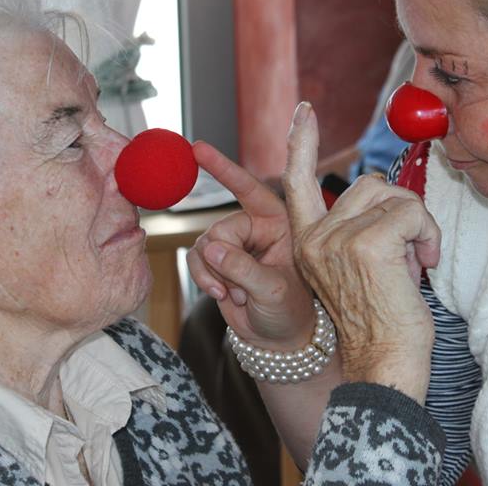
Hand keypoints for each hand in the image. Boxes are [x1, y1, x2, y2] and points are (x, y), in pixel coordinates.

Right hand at [187, 141, 315, 349]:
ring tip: (239, 294)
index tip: (198, 148)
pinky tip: (223, 296)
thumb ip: (244, 268)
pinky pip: (196, 260)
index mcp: (281, 222)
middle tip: (240, 287)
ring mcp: (235, 244)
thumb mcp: (274, 290)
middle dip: (224, 261)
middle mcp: (256, 227)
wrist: (279, 339)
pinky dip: (204, 280)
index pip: (250, 189)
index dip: (224, 168)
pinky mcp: (218, 261)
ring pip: (205, 246)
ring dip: (216, 275)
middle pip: (220, 228)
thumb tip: (211, 249)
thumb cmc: (291, 312)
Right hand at [282, 102, 437, 400]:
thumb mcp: (360, 271)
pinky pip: (411, 212)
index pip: (296, 181)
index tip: (305, 111)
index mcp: (308, 244)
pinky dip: (428, 235)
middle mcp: (315, 238)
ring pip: (392, 195)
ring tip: (415, 262)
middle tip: (409, 253)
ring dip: (416, 224)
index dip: (301, 142)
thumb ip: (361, 232)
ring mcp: (337, 240)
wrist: (385, 367)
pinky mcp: (366, 244)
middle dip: (400, 211)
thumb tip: (389, 200)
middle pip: (368, 185)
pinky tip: (423, 266)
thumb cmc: (383, 325)